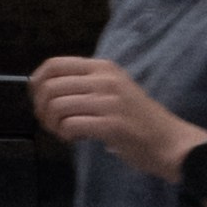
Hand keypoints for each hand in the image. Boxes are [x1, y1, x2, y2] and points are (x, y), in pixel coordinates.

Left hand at [29, 57, 195, 182]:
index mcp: (103, 68)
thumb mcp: (115, 89)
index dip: (37, 83)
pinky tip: (75, 139)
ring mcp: (108, 101)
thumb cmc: (139, 119)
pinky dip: (65, 134)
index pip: (55, 64)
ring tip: (63, 132)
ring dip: (53, 123)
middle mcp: (104, 79)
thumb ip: (87, 85)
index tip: (39, 100)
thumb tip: (48, 90)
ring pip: (57, 106)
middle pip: (51, 87)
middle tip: (50, 123)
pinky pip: (70, 125)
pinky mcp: (110, 124)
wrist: (169, 141)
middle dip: (42, 108)